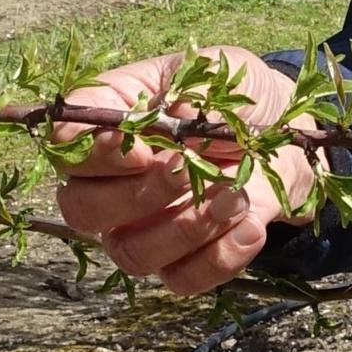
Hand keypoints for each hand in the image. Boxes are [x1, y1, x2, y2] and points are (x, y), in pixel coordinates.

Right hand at [51, 46, 317, 295]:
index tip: (144, 148)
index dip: (92, 154)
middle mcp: (112, 181)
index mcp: (110, 123)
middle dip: (136, 196)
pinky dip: (220, 256)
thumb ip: (196, 88)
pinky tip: (251, 224)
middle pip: (80, 210)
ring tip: (236, 194)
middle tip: (185, 169)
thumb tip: (178, 115)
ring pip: (130, 254)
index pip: (65, 145)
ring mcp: (142, 227)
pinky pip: (182, 279)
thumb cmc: (236, 98)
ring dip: (185, 228)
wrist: (286, 139)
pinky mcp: (182, 260)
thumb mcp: (221, 72)